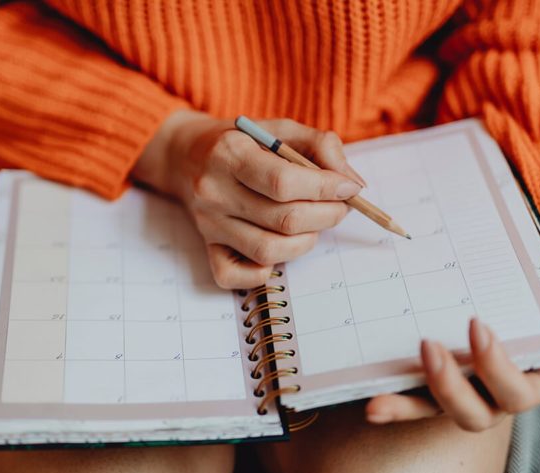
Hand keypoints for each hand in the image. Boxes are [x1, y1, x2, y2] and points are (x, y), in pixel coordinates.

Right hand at [134, 110, 363, 288]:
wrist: (187, 156)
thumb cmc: (243, 142)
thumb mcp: (280, 129)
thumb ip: (321, 146)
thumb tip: (352, 185)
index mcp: (230, 153)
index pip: (284, 182)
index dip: (326, 188)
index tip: (349, 188)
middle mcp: (214, 191)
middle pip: (284, 220)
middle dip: (326, 216)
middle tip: (339, 207)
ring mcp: (208, 223)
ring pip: (268, 251)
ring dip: (305, 242)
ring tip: (313, 224)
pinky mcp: (206, 247)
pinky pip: (233, 276)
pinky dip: (262, 272)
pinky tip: (277, 248)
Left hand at [366, 287, 539, 430]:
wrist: (510, 296)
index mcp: (532, 380)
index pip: (518, 388)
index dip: (498, 365)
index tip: (476, 324)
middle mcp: (494, 396)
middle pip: (475, 412)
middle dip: (451, 385)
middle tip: (428, 345)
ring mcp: (459, 394)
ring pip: (436, 413)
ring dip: (410, 404)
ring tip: (379, 394)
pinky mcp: (429, 389)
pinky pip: (410, 403)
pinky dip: (391, 406)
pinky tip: (369, 404)